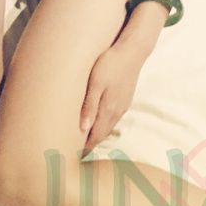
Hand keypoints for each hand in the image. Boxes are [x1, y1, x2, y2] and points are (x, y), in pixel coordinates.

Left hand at [79, 38, 149, 153]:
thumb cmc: (110, 63)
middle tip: (74, 151)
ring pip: (108, 125)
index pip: (95, 137)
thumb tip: (83, 129)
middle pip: (102, 134)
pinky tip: (96, 119)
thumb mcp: (95, 82)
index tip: (72, 155)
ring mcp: (123, 104)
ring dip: (97, 133)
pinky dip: (103, 123)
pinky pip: (113, 116)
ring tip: (83, 138)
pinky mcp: (125, 97)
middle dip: (89, 143)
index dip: (84, 148)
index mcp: (109, 110)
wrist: (133, 49)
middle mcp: (118, 111)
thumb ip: (89, 105)